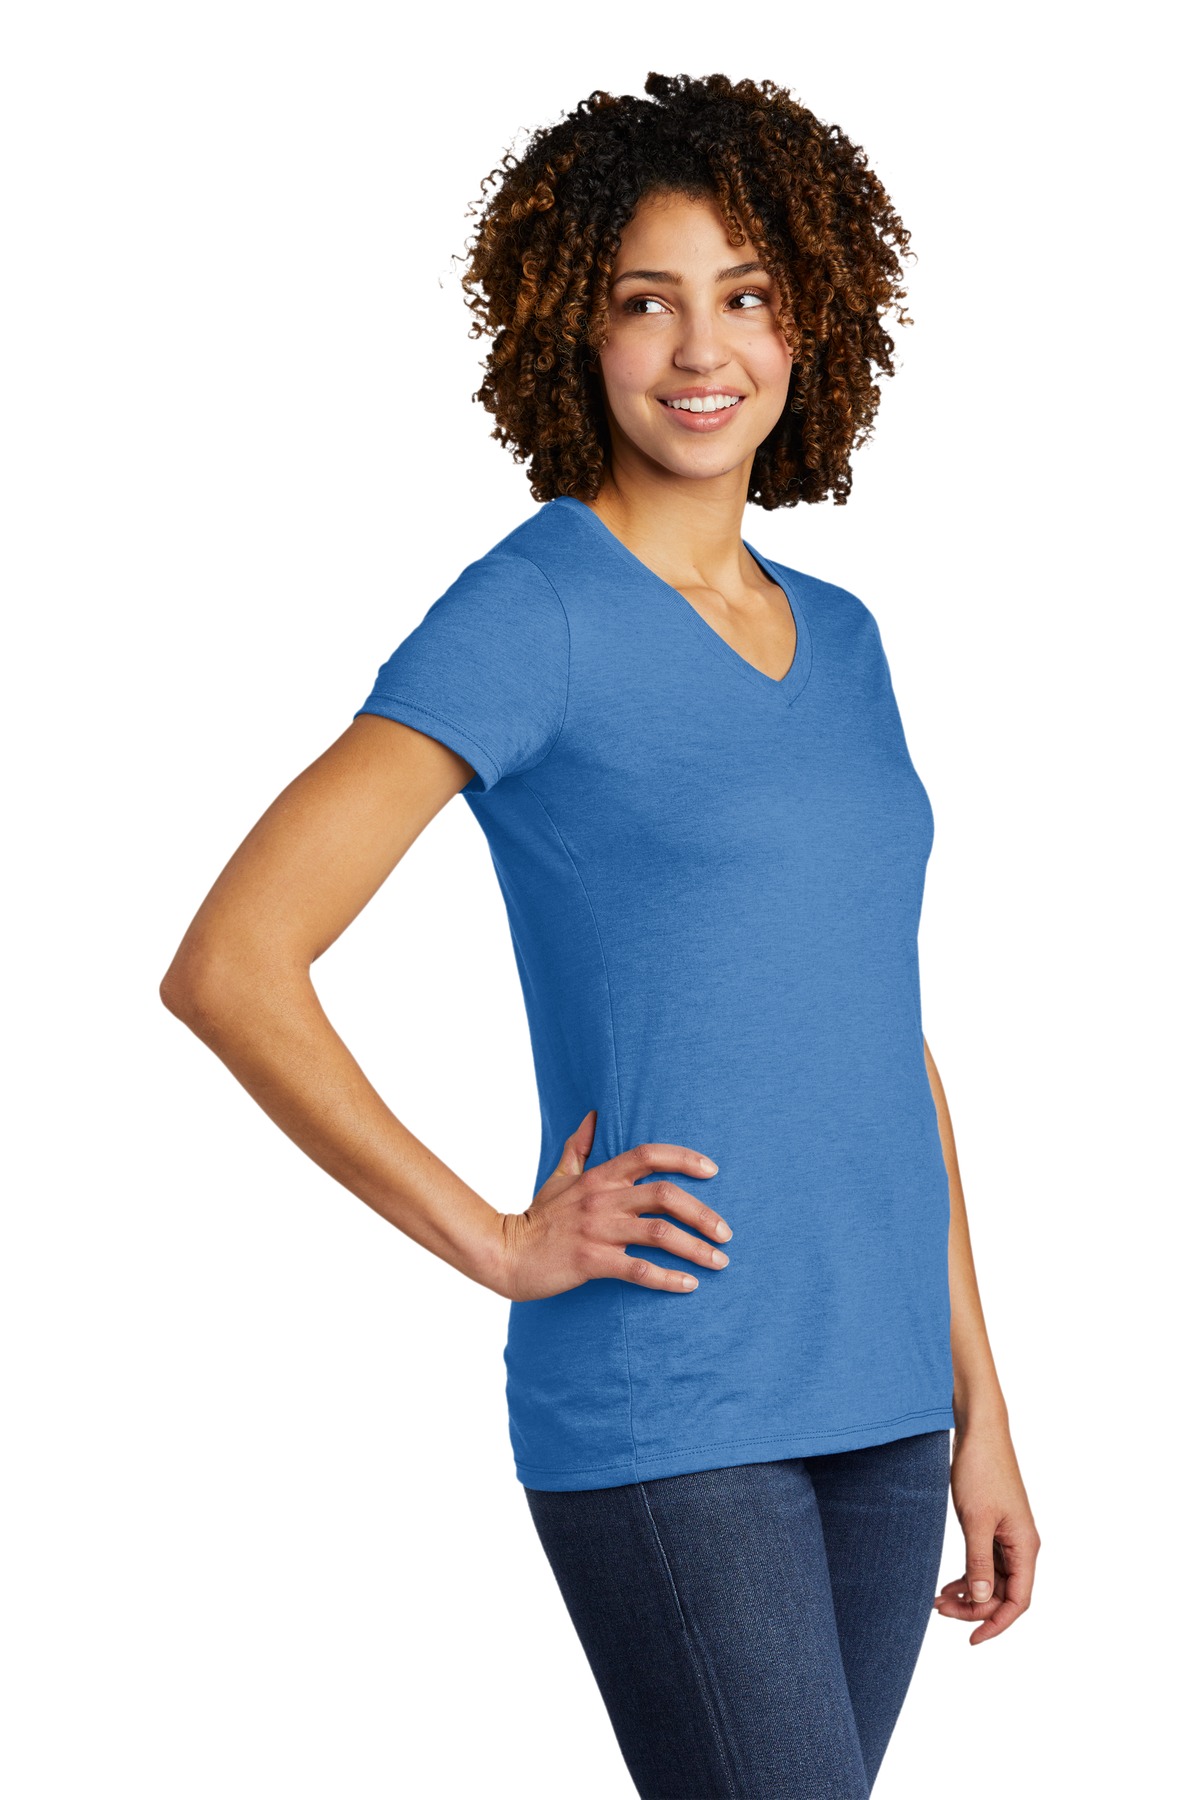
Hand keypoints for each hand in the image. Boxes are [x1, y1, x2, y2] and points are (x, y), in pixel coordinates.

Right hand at [498, 1109, 730, 1302]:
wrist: (506, 1253)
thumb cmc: (538, 1217)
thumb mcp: (559, 1177)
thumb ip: (579, 1147)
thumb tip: (592, 1115)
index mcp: (599, 1177)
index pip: (649, 1155)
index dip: (685, 1158)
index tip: (713, 1170)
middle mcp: (603, 1200)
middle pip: (666, 1197)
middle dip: (703, 1213)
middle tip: (726, 1232)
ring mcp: (598, 1231)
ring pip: (660, 1234)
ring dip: (696, 1248)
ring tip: (719, 1261)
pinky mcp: (592, 1262)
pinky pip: (639, 1270)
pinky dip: (668, 1279)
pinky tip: (689, 1285)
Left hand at [933, 1419, 1040, 1644]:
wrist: (979, 1433)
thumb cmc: (982, 1471)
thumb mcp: (976, 1520)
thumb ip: (978, 1562)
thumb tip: (980, 1599)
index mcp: (1025, 1546)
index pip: (1019, 1600)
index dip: (997, 1624)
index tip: (972, 1640)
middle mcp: (1021, 1545)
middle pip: (1003, 1594)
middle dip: (974, 1608)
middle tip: (939, 1609)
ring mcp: (1007, 1537)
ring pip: (991, 1580)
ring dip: (968, 1594)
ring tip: (938, 1601)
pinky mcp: (993, 1527)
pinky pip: (984, 1563)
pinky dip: (967, 1575)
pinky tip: (947, 1584)